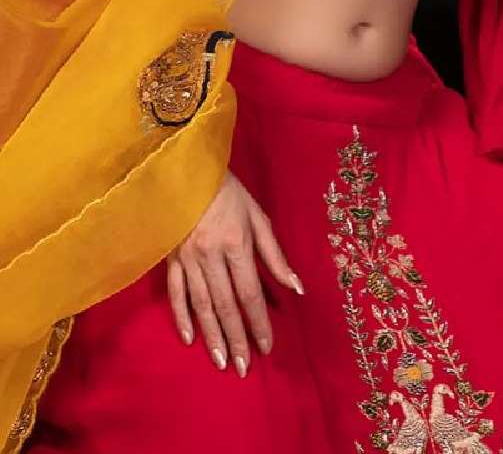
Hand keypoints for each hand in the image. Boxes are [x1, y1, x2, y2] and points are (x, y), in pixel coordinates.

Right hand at [166, 169, 303, 376]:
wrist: (185, 171)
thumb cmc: (228, 192)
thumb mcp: (257, 216)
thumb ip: (274, 253)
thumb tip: (296, 286)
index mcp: (236, 244)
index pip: (250, 292)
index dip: (259, 322)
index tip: (266, 347)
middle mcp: (211, 256)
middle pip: (226, 305)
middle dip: (237, 338)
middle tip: (244, 368)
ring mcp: (187, 259)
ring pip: (202, 305)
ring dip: (212, 335)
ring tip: (222, 361)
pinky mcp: (170, 258)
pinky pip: (175, 293)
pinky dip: (182, 317)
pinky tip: (190, 338)